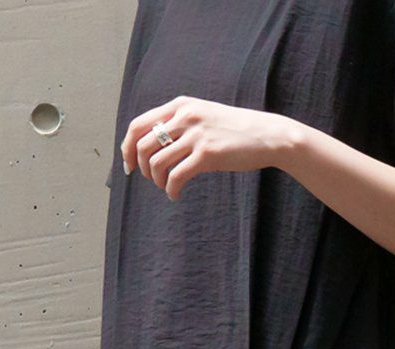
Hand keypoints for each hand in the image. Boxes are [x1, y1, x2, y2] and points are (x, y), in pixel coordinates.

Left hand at [120, 95, 299, 200]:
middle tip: (151, 180)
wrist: (268, 136)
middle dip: (140, 167)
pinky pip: (176, 177)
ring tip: (166, 187)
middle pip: (141, 145)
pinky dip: (171, 190)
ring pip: (156, 163)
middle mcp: (184, 117)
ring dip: (156, 181)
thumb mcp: (204, 116)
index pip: (138, 125)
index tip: (128, 166)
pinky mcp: (207, 154)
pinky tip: (175, 195)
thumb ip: (179, 124)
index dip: (126, 148)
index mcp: (180, 106)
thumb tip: (153, 146)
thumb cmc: (236, 131)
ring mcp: (196, 135)